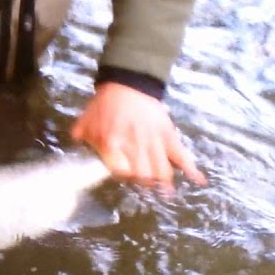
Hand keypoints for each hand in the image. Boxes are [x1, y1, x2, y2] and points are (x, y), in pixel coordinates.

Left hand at [72, 82, 205, 187]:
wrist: (128, 82)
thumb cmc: (104, 104)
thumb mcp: (85, 121)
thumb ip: (81, 139)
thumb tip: (76, 153)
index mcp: (111, 143)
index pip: (120, 172)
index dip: (122, 177)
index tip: (123, 176)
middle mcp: (134, 146)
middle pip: (143, 176)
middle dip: (143, 183)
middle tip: (143, 186)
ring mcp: (154, 141)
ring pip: (161, 171)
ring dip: (162, 183)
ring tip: (163, 192)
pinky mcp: (168, 135)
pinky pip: (181, 154)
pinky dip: (191, 168)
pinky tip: (198, 180)